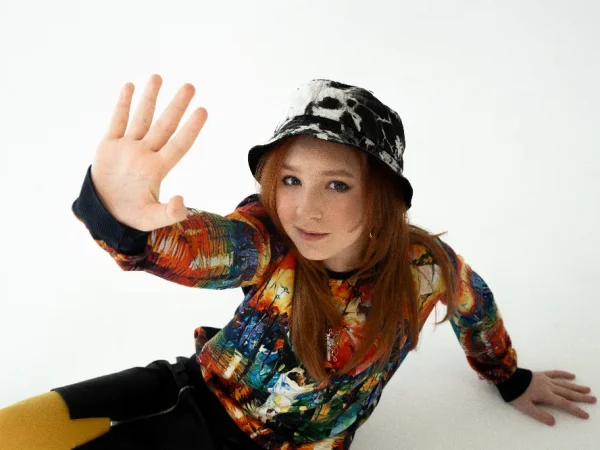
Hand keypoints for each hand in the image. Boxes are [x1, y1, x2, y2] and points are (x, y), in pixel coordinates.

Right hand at [91, 74, 207, 230]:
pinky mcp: (109, 146)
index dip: (190, 129)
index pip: (179, 145)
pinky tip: (130, 86)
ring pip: (141, 118)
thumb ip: (168, 213)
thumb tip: (182, 201)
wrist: (105, 213)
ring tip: (158, 77)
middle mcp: (145, 154)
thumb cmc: (130, 216)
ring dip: (150, 98)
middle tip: (190, 86)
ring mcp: (128, 147)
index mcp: (157, 169)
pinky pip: (117, 121)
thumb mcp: (151, 219)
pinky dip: (123, 104)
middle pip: (164, 125)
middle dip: (176, 106)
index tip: (203, 111)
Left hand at [509, 370, 595, 425]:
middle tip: (594, 399)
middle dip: (581, 397)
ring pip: (564, 383)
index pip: (564, 404)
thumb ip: (539, 414)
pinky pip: (555, 373)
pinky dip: (564, 374)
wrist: (506, 376)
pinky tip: (572, 375)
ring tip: (587, 389)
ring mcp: (545, 379)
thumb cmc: (514, 393)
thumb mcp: (525, 407)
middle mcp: (548, 386)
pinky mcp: (541, 374)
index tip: (586, 415)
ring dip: (576, 387)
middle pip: (568, 392)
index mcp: (545, 395)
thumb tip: (553, 422)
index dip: (575, 410)